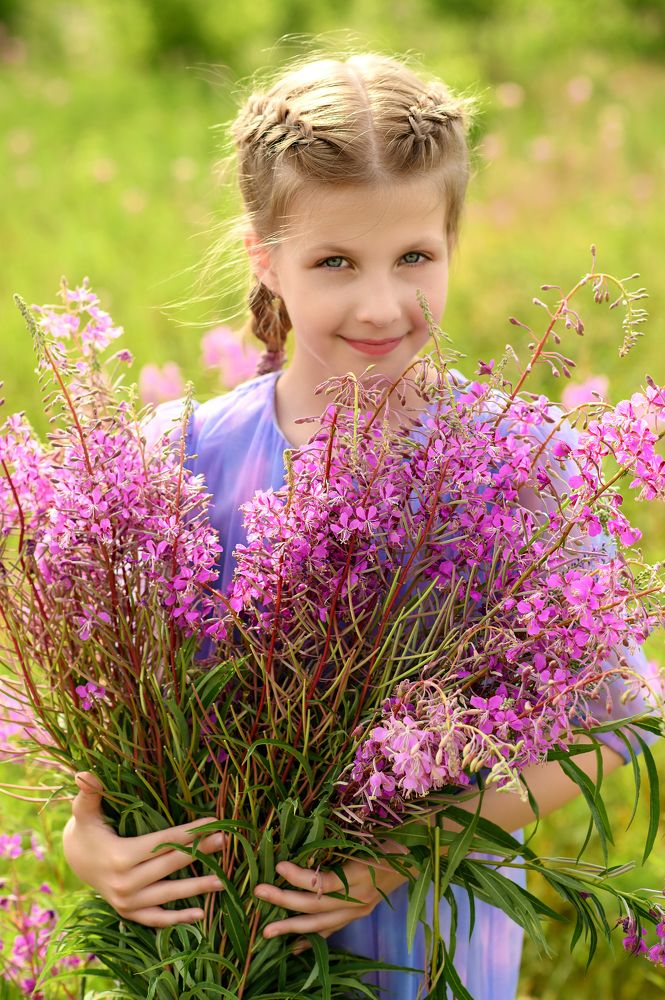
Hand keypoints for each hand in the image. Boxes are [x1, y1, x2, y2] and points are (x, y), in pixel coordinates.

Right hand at [62, 771, 225, 926]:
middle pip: (169, 866)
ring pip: (168, 896)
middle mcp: (124, 884)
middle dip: (199, 852)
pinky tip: (201, 915)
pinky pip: (156, 919)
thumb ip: (89, 793)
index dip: (189, 833)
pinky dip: (177, 919)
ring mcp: (126, 902)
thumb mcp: (85, 811)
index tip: (213, 822)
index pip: (162, 843)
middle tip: (225, 840)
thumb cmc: (87, 829)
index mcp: (119, 857)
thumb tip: (84, 774)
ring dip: (197, 888)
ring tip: (223, 881)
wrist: (75, 860)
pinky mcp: (129, 913)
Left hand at [253, 838, 411, 952]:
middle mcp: (358, 898)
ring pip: (320, 924)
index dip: (300, 876)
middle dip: (284, 900)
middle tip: (258, 892)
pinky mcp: (358, 915)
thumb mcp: (369, 834)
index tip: (279, 866)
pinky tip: (293, 945)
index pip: (325, 881)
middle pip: (316, 905)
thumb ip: (341, 841)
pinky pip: (331, 931)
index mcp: (361, 874)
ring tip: (266, 930)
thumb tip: (306, 829)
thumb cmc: (390, 838)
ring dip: (291, 926)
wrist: (415, 860)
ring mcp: (358, 910)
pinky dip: (311, 939)